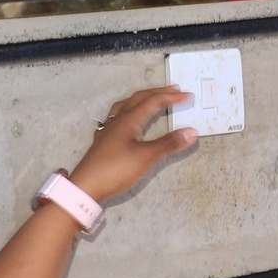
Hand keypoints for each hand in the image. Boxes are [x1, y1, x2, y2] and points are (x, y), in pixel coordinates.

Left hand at [68, 86, 195, 202]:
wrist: (86, 186)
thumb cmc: (116, 170)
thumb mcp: (146, 157)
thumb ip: (168, 144)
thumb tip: (192, 131)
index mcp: (129, 120)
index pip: (153, 102)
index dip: (171, 98)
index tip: (188, 97)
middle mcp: (118, 120)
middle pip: (139, 99)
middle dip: (158, 93)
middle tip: (175, 90)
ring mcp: (109, 130)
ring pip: (126, 106)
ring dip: (142, 99)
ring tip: (152, 98)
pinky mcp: (104, 140)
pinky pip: (117, 117)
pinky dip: (129, 111)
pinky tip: (128, 120)